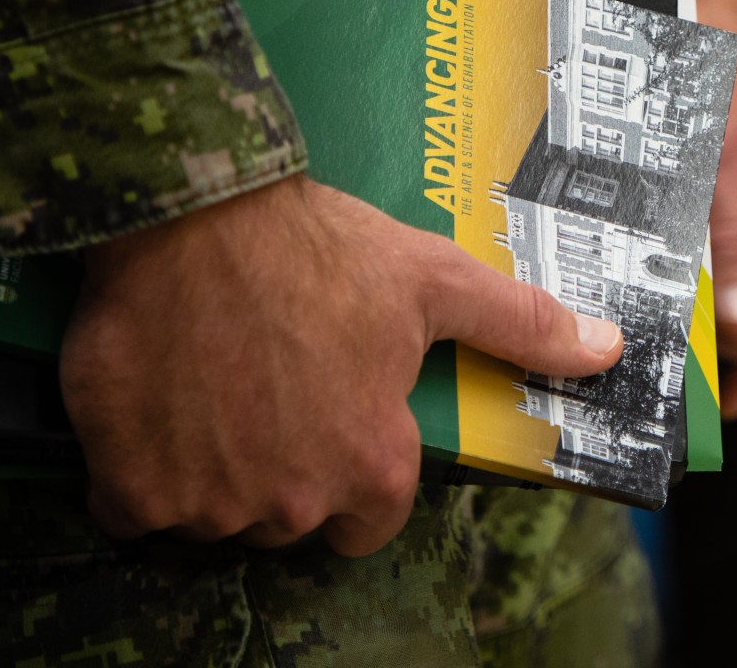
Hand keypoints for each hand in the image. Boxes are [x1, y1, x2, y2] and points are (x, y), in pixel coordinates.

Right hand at [60, 175, 622, 556]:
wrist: (192, 213)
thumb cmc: (318, 246)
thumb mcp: (434, 280)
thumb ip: (520, 327)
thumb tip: (606, 350)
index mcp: (373, 465)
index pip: (369, 523)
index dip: (352, 474)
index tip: (328, 423)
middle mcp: (294, 500)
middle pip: (287, 518)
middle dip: (278, 468)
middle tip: (263, 386)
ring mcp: (209, 501)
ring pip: (209, 513)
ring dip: (206, 468)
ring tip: (208, 380)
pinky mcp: (131, 488)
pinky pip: (131, 508)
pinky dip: (134, 470)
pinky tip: (151, 404)